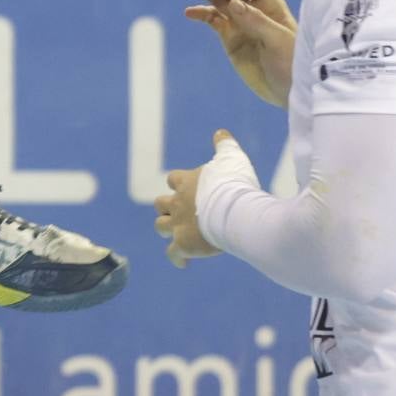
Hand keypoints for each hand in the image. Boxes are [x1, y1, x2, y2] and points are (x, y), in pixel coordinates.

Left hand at [155, 139, 233, 267]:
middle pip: (160, 204)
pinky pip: (173, 254)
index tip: (185, 186)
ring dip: (167, 229)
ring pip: (160, 226)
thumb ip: (225, 145)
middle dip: (167, 207)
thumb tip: (220, 132)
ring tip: (177, 234)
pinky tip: (183, 263)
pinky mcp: (183, 244)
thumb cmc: (234, 184)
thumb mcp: (231, 158)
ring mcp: (178, 224)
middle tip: (179, 212)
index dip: (179, 183)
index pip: (174, 179)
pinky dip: (177, 258)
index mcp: (186, 182)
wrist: (234, 210)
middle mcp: (177, 203)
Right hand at [180, 0, 297, 106]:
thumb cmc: (294, 63)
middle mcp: (253, 9)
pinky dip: (201, 15)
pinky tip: (189, 12)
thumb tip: (233, 3)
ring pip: (218, 0)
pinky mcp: (231, 39)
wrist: (290, 90)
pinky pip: (213, 21)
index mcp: (269, 4)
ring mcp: (241, 23)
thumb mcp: (278, 41)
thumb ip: (256, 21)